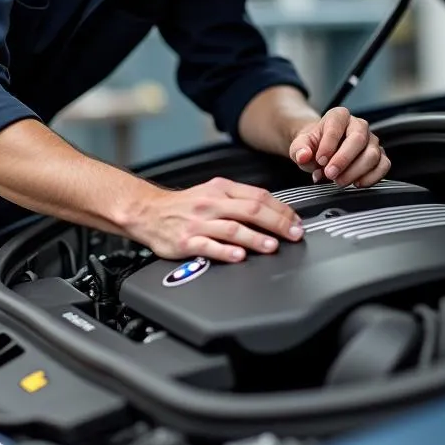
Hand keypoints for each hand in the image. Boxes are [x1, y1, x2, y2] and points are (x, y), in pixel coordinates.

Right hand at [123, 177, 303, 262]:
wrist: (148, 211)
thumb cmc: (183, 205)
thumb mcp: (212, 192)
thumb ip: (239, 199)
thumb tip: (271, 210)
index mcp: (221, 189)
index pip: (258, 196)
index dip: (281, 209)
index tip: (296, 221)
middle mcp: (212, 203)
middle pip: (251, 210)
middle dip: (277, 223)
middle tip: (294, 234)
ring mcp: (199, 222)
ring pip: (232, 228)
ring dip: (255, 237)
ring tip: (272, 246)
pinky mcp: (186, 241)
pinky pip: (208, 246)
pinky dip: (225, 251)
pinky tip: (238, 256)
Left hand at [290, 107, 388, 186]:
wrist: (322, 151)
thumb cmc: (314, 146)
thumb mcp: (300, 145)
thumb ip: (300, 149)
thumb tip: (304, 156)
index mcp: (338, 116)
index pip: (337, 126)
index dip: (329, 144)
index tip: (320, 160)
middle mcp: (358, 125)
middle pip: (358, 139)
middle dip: (344, 159)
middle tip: (330, 174)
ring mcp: (371, 140)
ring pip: (372, 154)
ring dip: (355, 171)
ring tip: (339, 181)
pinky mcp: (379, 155)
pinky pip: (383, 165)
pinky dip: (372, 177)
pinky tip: (357, 183)